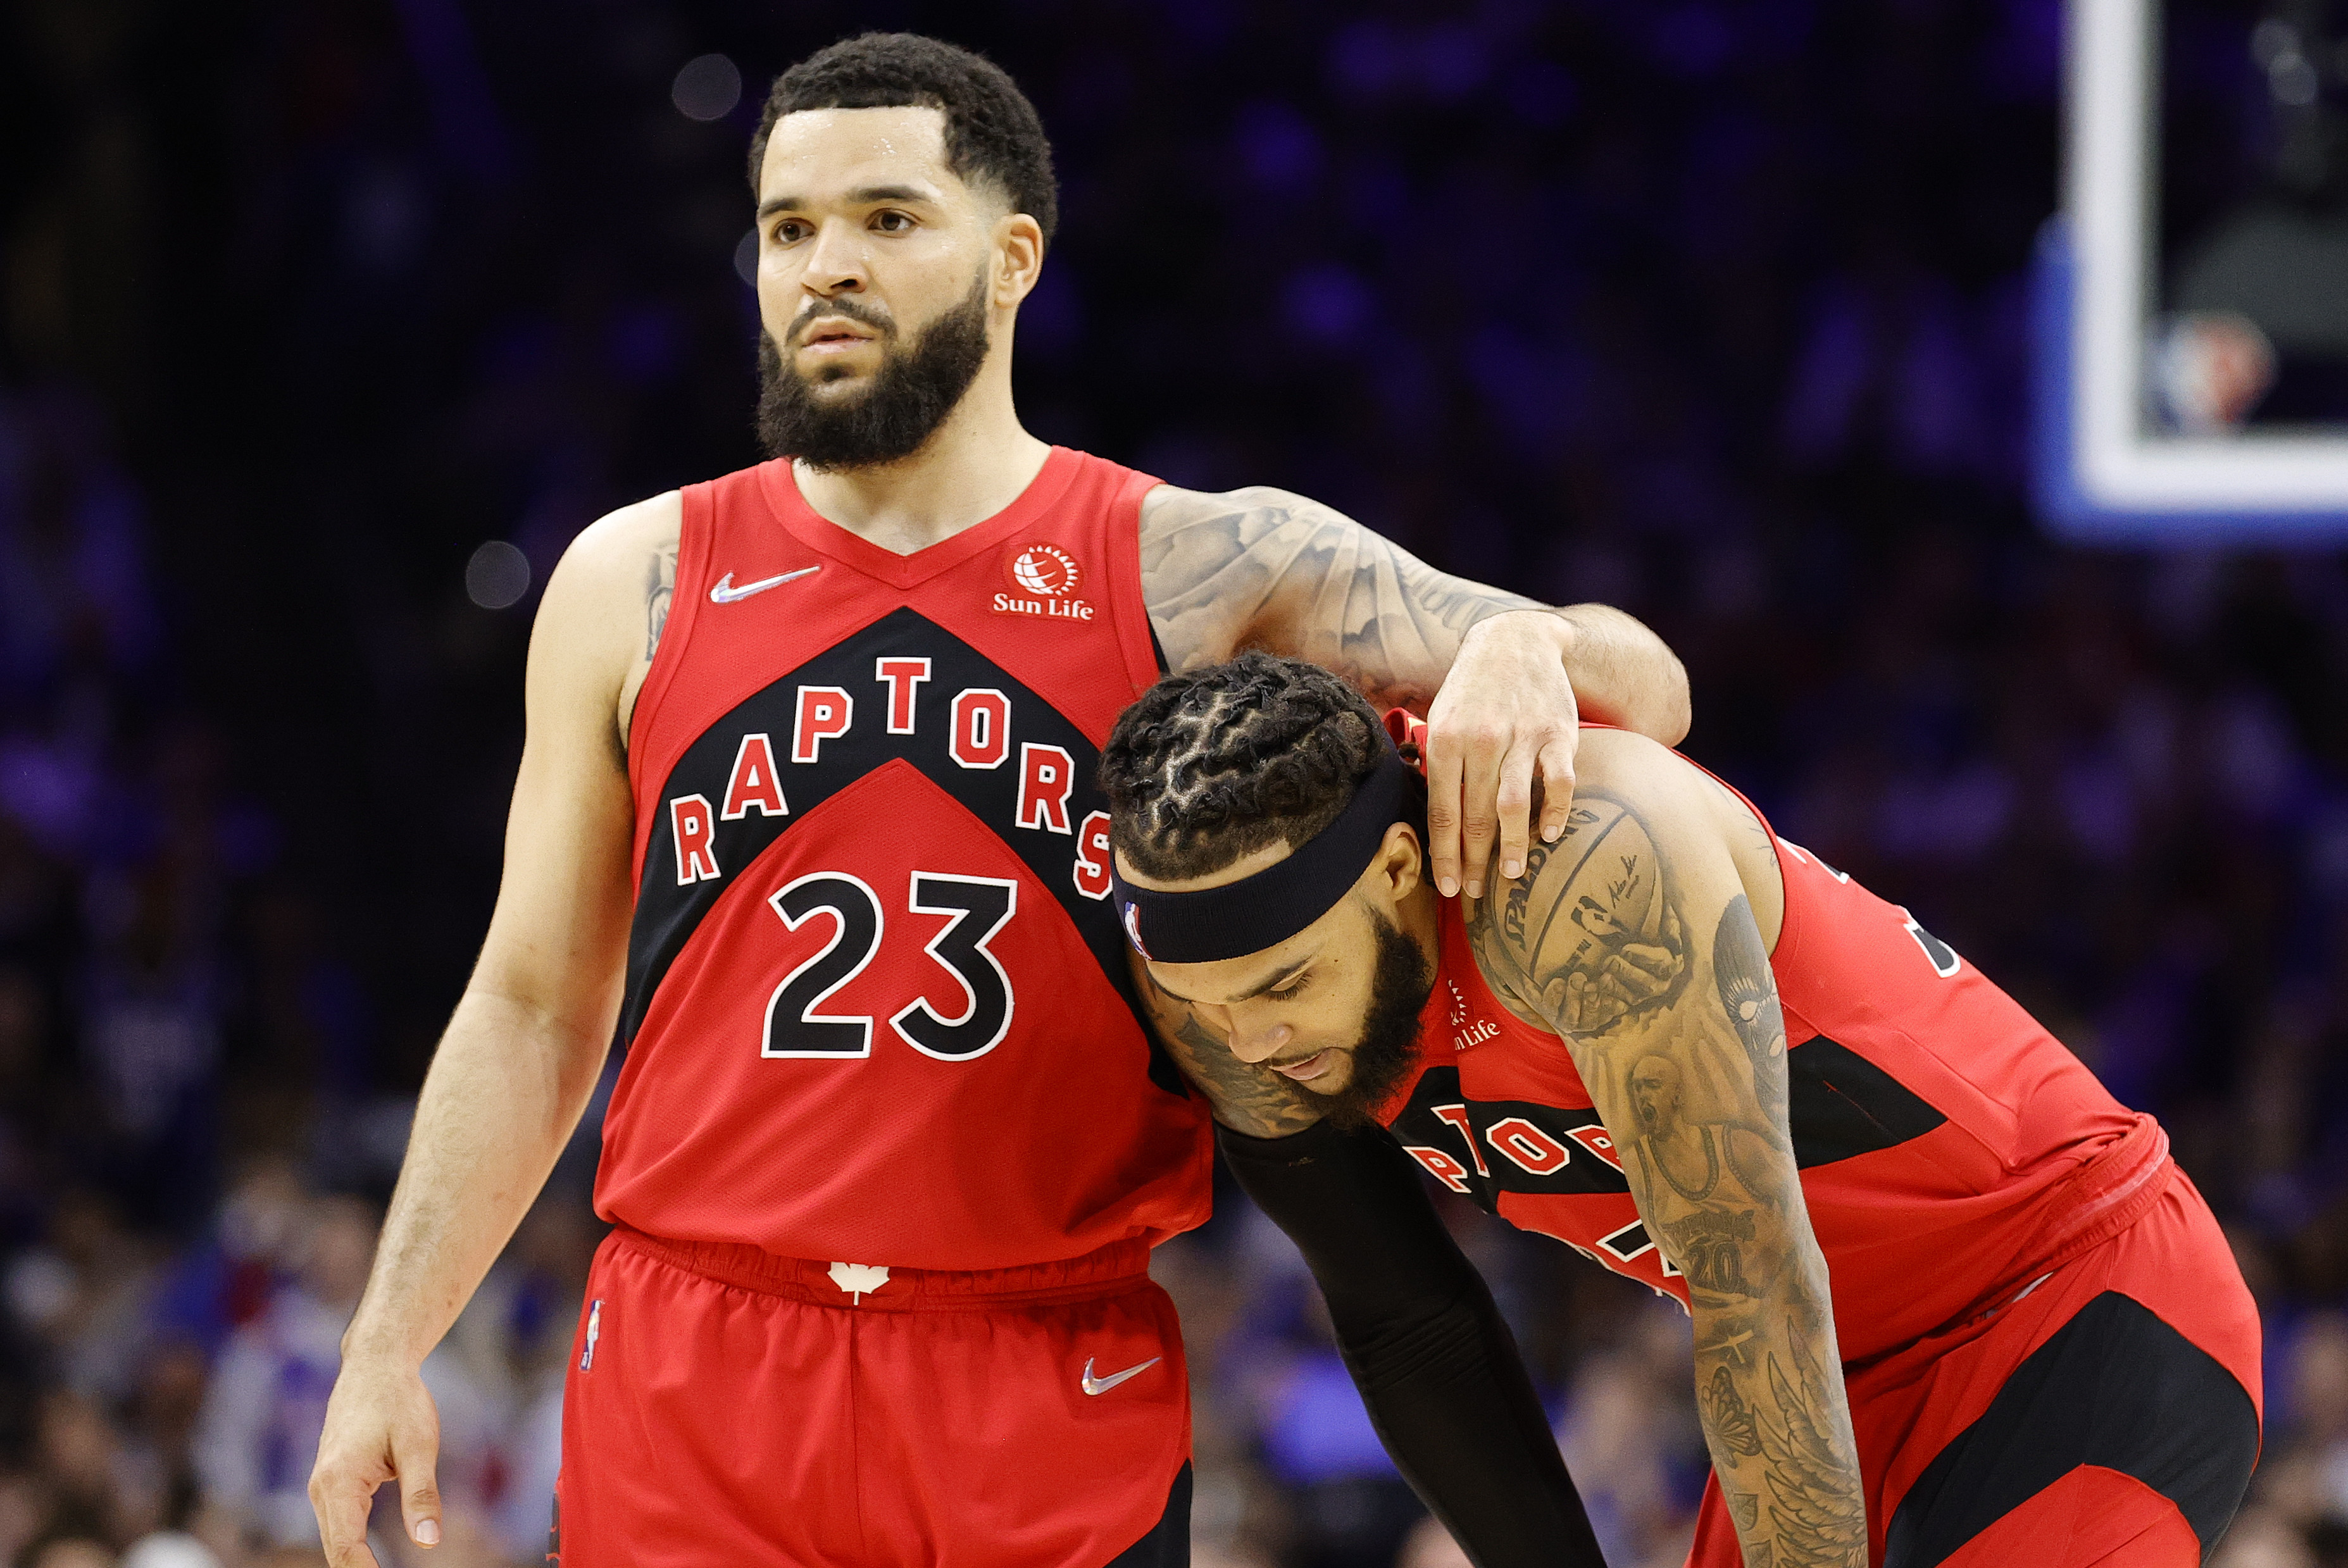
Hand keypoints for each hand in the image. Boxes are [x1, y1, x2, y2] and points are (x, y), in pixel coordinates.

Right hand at [310, 1356, 442, 1564]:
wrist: (376, 1365)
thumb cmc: (399, 1400)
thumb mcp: (419, 1446)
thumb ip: (422, 1495)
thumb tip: (429, 1542)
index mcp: (339, 1482)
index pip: (346, 1549)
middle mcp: (321, 1487)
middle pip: (335, 1551)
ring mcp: (322, 1484)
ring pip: (334, 1538)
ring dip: (354, 1563)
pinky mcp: (331, 1480)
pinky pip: (338, 1524)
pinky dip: (351, 1546)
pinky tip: (369, 1562)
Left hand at [1423, 611, 1579, 899]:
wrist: (1515, 642)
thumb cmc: (1472, 692)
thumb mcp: (1440, 718)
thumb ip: (1437, 766)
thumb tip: (1433, 824)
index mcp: (1444, 740)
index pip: (1442, 812)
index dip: (1444, 855)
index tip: (1448, 887)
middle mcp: (1481, 740)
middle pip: (1475, 816)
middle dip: (1474, 861)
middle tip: (1474, 891)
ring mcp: (1521, 737)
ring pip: (1514, 805)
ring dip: (1513, 846)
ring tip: (1512, 875)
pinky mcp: (1557, 733)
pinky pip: (1559, 782)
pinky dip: (1556, 812)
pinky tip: (1550, 835)